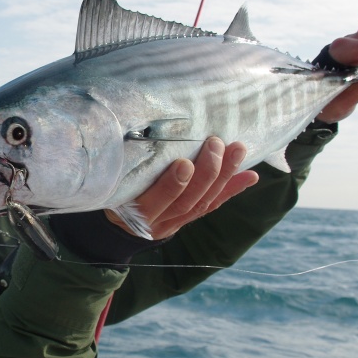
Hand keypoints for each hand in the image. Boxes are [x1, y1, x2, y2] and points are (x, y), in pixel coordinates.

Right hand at [106, 138, 258, 239]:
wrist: (111, 228)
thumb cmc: (108, 190)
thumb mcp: (108, 181)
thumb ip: (124, 163)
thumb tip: (137, 130)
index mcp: (131, 212)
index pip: (154, 202)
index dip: (172, 186)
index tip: (184, 162)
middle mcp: (154, 223)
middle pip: (186, 202)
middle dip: (206, 173)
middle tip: (216, 144)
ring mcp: (171, 225)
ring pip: (202, 204)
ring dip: (224, 177)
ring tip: (238, 150)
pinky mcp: (183, 223)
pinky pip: (210, 207)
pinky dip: (230, 191)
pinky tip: (249, 177)